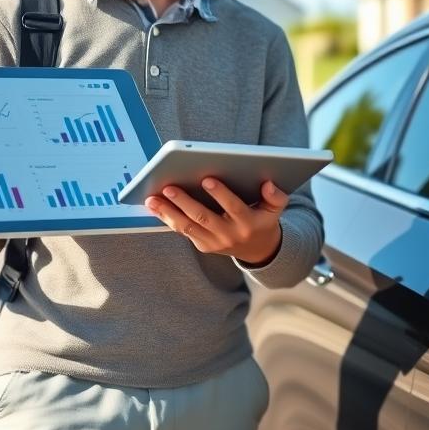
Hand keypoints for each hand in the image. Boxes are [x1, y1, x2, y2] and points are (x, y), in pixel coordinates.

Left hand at [145, 178, 287, 264]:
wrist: (259, 250)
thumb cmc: (263, 220)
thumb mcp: (275, 209)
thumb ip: (276, 196)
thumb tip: (268, 184)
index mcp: (248, 223)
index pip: (233, 207)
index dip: (220, 194)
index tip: (206, 178)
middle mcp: (230, 235)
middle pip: (204, 218)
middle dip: (185, 202)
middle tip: (169, 187)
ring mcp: (215, 243)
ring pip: (188, 227)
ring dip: (168, 212)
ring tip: (152, 198)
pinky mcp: (204, 246)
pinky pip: (184, 231)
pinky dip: (168, 218)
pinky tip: (155, 205)